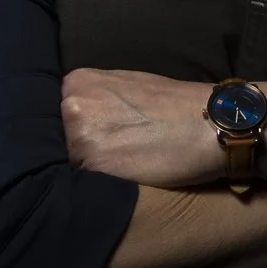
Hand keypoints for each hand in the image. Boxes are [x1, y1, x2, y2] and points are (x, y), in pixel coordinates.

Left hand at [61, 67, 223, 186]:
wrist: (211, 124)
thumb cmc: (176, 106)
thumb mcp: (128, 86)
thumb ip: (97, 99)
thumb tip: (78, 120)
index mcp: (78, 82)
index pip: (54, 116)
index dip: (73, 132)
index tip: (97, 139)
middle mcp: (72, 104)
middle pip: (55, 139)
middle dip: (75, 150)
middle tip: (111, 154)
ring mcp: (80, 134)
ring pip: (66, 163)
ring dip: (85, 170)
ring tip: (120, 166)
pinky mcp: (93, 165)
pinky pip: (81, 183)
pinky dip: (96, 185)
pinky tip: (122, 179)